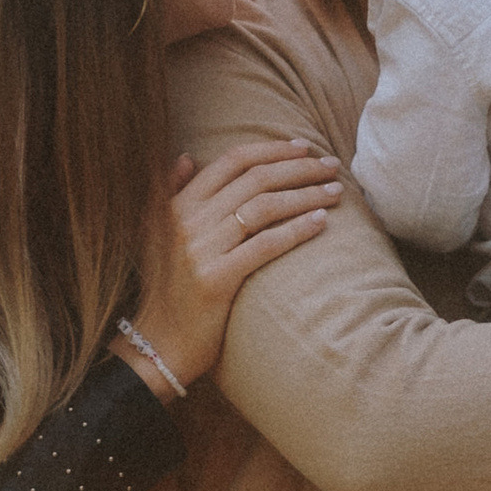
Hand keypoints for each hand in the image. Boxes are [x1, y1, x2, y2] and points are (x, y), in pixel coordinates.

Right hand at [121, 144, 341, 391]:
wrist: (156, 344)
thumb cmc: (168, 291)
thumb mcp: (158, 236)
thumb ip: (170, 194)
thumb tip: (184, 157)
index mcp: (177, 205)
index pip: (231, 161)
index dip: (271, 149)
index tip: (303, 147)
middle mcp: (187, 221)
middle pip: (255, 179)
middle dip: (299, 168)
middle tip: (331, 166)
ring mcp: (200, 250)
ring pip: (264, 207)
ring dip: (306, 195)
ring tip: (334, 192)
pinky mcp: (215, 280)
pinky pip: (265, 245)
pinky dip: (297, 230)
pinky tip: (322, 223)